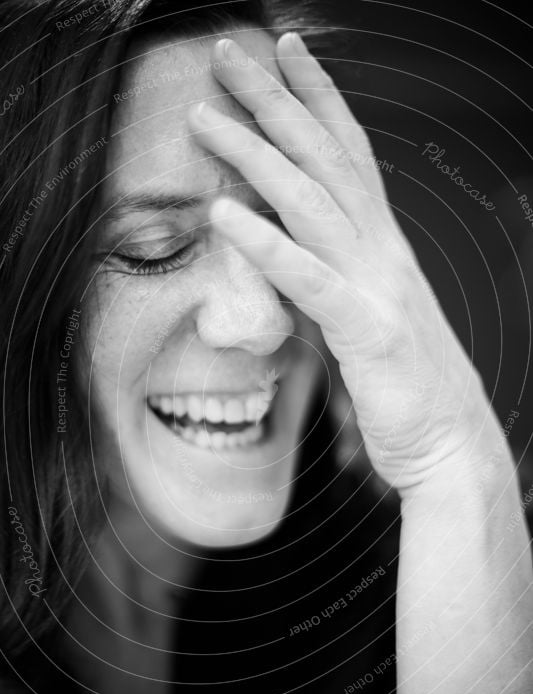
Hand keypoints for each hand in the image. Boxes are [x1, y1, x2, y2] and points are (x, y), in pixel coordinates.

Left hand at [187, 33, 498, 493]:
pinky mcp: (370, 331)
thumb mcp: (366, 319)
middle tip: (227, 51)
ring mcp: (379, 288)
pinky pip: (311, 280)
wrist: (451, 446)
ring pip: (313, 203)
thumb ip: (331, 279)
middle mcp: (385, 253)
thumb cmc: (405, 389)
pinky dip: (266, 243)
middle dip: (276, 99)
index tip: (284, 51)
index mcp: (384, 248)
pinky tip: (223, 213)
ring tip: (205, 117)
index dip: (318, 97)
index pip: (350, 154)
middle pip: (327, 159)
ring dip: (256, 155)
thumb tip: (288, 254)